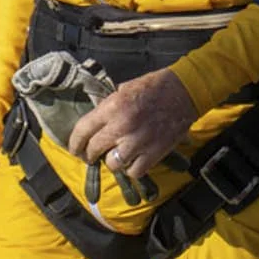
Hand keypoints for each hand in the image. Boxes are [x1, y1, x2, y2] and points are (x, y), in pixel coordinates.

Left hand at [66, 67, 198, 182]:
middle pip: (94, 149)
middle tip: (90, 157)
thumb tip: (96, 122)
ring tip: (116, 157)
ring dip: (112, 162)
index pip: (82, 130)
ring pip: (113, 164)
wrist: (185, 91)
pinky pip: (134, 171)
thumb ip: (108, 106)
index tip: (74, 149)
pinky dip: (132, 169)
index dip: (74, 143)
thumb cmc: (154, 86)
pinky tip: (133, 161)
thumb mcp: (124, 89)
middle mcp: (122, 126)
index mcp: (112, 107)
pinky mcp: (154, 152)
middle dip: (88, 155)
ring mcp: (138, 141)